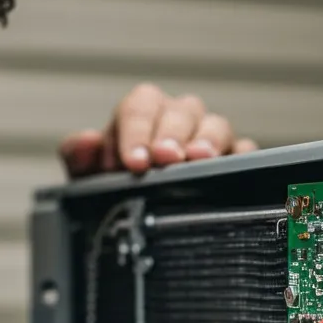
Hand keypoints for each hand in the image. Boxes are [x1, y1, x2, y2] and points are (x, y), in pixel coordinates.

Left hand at [58, 82, 259, 177]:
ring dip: (207, 140)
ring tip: (197, 159)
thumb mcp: (88, 178)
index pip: (141, 105)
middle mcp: (175, 120)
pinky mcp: (233, 159)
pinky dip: (238, 156)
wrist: (137, 217)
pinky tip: (226, 171)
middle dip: (171, 134)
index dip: (137, 130)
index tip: (134, 160)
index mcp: (141, 114)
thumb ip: (78, 157)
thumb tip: (88, 140)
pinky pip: (244, 149)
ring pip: (215, 124)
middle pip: (181, 111)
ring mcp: (207, 137)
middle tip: (164, 159)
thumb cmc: (115, 188)